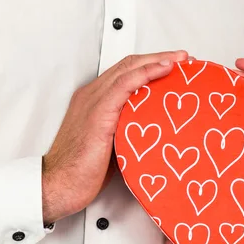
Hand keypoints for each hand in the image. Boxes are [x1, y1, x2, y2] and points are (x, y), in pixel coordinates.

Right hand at [42, 51, 187, 223]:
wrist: (59, 186)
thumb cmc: (82, 173)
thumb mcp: (113, 147)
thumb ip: (128, 132)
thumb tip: (153, 135)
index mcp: (94, 102)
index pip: (125, 73)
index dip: (150, 66)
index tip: (174, 67)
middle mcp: (92, 96)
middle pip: (129, 64)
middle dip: (159, 57)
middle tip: (184, 59)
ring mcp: (94, 102)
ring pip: (129, 68)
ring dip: (159, 60)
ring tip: (182, 60)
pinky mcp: (98, 113)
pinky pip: (124, 84)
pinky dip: (146, 72)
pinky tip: (165, 69)